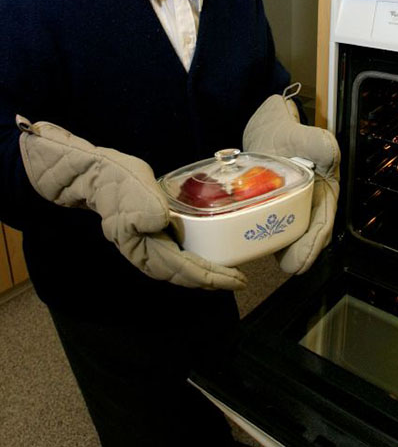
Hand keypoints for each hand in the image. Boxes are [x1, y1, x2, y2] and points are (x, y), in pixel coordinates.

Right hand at [16, 116, 245, 290]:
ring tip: (226, 274)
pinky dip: (192, 264)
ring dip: (203, 275)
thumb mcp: (134, 189)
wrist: (99, 175)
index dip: (209, 276)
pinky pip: (175, 260)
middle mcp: (145, 254)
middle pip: (183, 276)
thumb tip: (161, 221)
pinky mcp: (149, 239)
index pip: (182, 269)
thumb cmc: (119, 181)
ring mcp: (146, 249)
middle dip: (211, 280)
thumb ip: (146, 207)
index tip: (233, 279)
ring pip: (179, 271)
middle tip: (238, 280)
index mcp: (142, 247)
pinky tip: (204, 258)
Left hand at [243, 90, 339, 273]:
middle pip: (308, 231)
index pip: (323, 221)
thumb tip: (328, 155)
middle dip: (300, 252)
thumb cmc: (285, 128)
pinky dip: (266, 234)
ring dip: (283, 247)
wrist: (264, 125)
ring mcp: (292, 202)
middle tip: (288, 266)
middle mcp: (310, 198)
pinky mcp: (274, 203)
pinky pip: (272, 223)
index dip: (314, 244)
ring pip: (290, 230)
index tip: (302, 261)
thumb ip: (317, 142)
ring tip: (270, 259)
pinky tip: (255, 242)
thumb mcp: (301, 133)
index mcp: (324, 186)